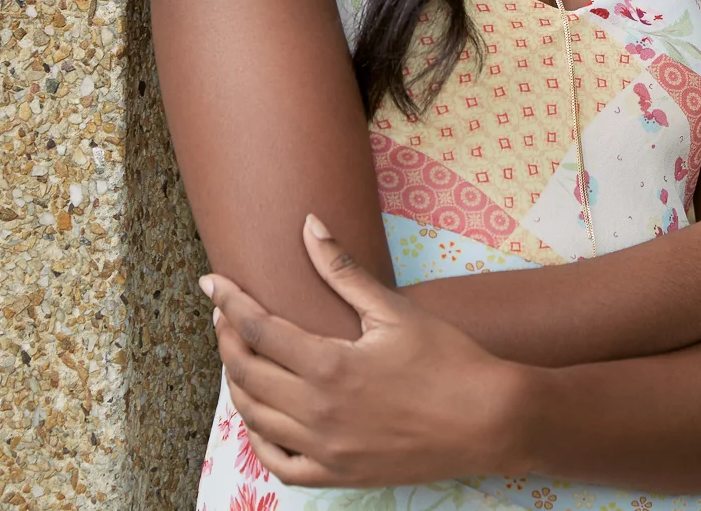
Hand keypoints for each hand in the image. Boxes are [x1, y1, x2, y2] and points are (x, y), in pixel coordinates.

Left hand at [204, 214, 535, 487]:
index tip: (211, 283)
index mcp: (329, 366)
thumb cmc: (448, 359)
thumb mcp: (394, 310)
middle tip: (225, 313)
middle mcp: (317, 413)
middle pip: (246, 372)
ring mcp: (325, 450)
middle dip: (227, 338)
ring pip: (255, 418)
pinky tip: (261, 417)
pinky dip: (260, 439)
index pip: (258, 330)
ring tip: (240, 355)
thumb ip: (342, 270)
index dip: (229, 303)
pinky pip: (279, 464)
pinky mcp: (339, 475)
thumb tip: (309, 226)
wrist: (489, 420)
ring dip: (238, 383)